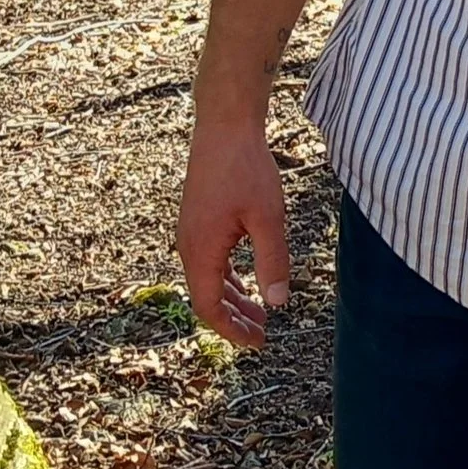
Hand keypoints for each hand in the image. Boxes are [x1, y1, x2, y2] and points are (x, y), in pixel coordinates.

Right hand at [178, 107, 291, 348]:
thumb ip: (272, 261)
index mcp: (200, 251)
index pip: (208, 307)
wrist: (224, 125)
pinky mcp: (199, 219)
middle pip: (206, 296)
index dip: (231, 330)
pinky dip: (228, 277)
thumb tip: (278, 302)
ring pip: (209, 278)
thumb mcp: (267, 217)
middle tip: (263, 334)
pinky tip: (247, 282)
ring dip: (232, 298)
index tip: (256, 343)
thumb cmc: (245, 168)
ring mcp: (192, 232)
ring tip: (260, 312)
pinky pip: (210, 260)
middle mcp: (189, 245)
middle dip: (234, 319)